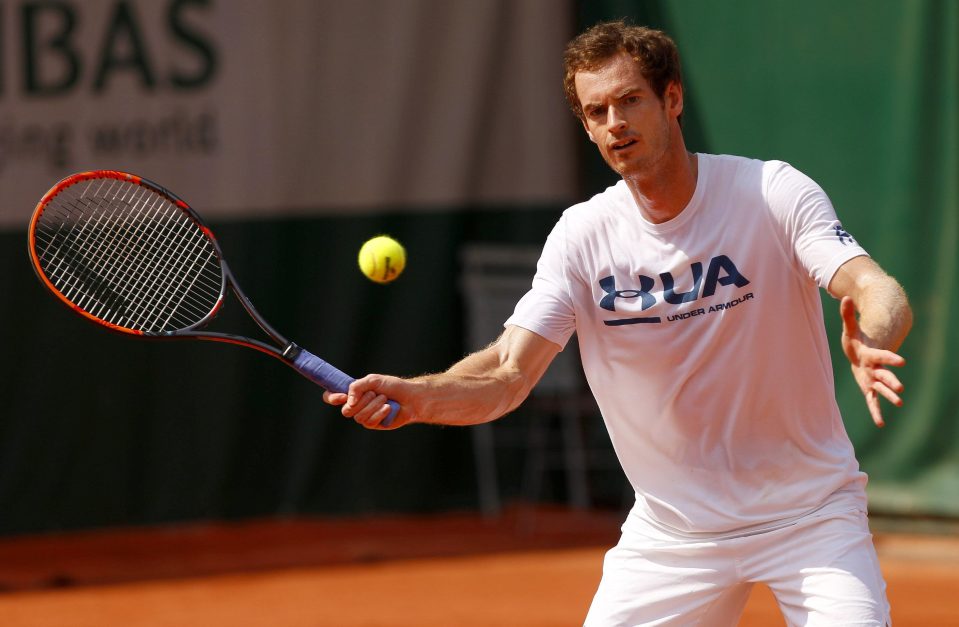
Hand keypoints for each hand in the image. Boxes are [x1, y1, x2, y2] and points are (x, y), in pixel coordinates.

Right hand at [323, 374, 412, 429]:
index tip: (342, 396)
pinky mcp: (373, 424)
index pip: (331, 397)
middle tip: (374, 393)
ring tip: (384, 399)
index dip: (332, 398)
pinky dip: (379, 413)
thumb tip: (348, 402)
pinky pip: (369, 422)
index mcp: (353, 393)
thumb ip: (357, 387)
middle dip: (362, 401)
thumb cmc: (392, 387)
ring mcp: (364, 416)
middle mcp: (356, 405)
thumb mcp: (373, 381)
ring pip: (358, 417)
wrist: (410, 397)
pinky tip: (388, 407)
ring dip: (373, 406)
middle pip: (346, 410)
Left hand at [840, 296, 905, 426]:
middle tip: (901, 388)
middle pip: (883, 375)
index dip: (890, 358)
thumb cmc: (855, 340)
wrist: (861, 352)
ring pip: (881, 389)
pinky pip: (871, 401)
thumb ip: (847, 314)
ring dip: (888, 396)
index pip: (880, 356)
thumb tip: (843, 297)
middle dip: (891, 382)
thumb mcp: (849, 328)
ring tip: (899, 403)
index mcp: (870, 354)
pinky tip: (880, 423)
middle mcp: (873, 368)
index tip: (902, 362)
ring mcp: (872, 379)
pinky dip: (875, 411)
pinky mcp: (867, 388)